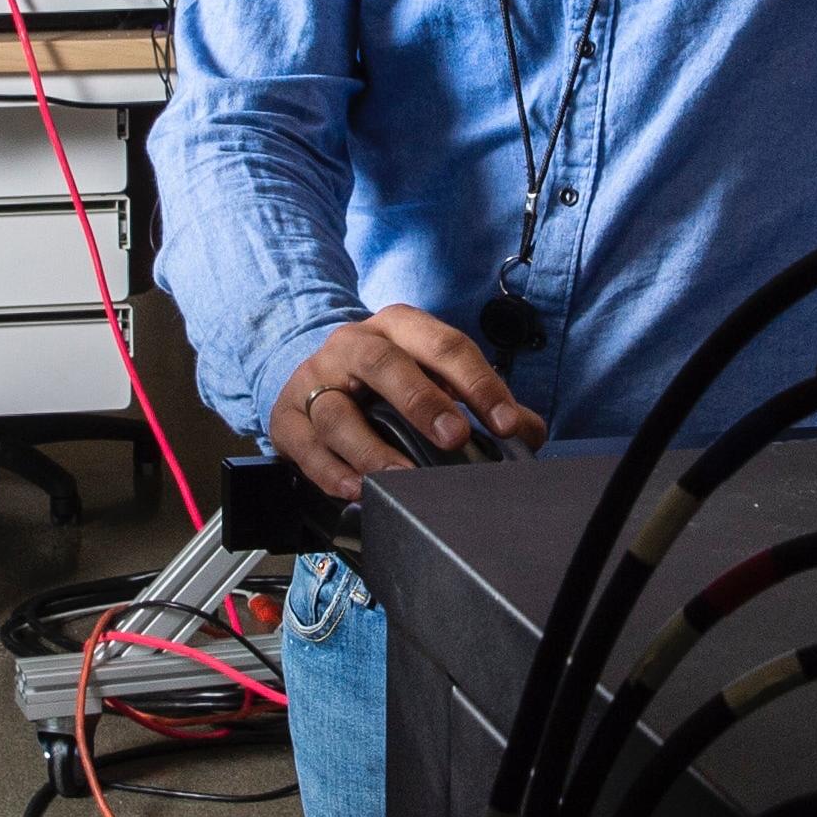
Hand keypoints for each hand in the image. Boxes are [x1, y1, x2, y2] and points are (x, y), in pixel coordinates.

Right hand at [267, 305, 544, 499]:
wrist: (317, 374)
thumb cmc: (386, 378)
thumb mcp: (432, 375)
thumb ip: (481, 402)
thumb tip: (529, 433)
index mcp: (398, 326)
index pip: (444, 345)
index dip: (479, 384)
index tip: (506, 423)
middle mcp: (352, 344)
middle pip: (383, 362)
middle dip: (421, 400)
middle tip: (453, 437)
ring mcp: (315, 378)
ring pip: (337, 410)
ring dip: (371, 448)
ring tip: (400, 478)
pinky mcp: (286, 416)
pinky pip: (304, 445)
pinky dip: (330, 472)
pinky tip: (355, 489)